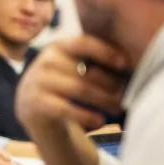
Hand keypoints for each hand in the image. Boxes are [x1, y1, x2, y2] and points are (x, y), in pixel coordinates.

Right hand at [15, 35, 129, 134]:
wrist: (32, 105)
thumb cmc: (64, 82)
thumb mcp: (73, 65)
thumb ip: (94, 60)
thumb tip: (131, 62)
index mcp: (58, 46)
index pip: (83, 43)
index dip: (105, 52)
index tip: (125, 64)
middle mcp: (46, 61)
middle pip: (85, 72)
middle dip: (110, 85)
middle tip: (126, 95)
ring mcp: (38, 81)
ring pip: (78, 89)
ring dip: (103, 100)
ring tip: (118, 109)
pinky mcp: (34, 102)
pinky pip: (65, 108)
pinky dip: (85, 116)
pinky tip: (99, 121)